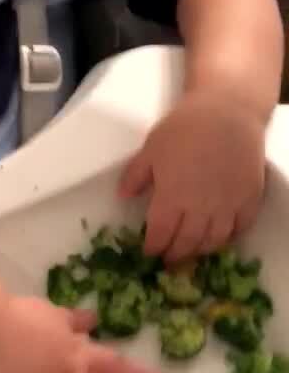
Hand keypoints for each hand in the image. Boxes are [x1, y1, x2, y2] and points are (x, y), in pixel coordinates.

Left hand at [121, 87, 265, 260]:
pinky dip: (229, 238)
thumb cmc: (185, 127)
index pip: (161, 234)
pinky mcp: (249, 199)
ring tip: (192, 252)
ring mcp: (227, 206)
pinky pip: (240, 228)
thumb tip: (123, 195)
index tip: (150, 253)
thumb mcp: (151, 148)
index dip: (154, 247)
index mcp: (172, 198)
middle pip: (187, 243)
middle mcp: (200, 209)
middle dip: (175, 255)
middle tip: (169, 260)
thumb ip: (136, 175)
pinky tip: (221, 237)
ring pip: (214, 241)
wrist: (228, 112)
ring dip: (200, 251)